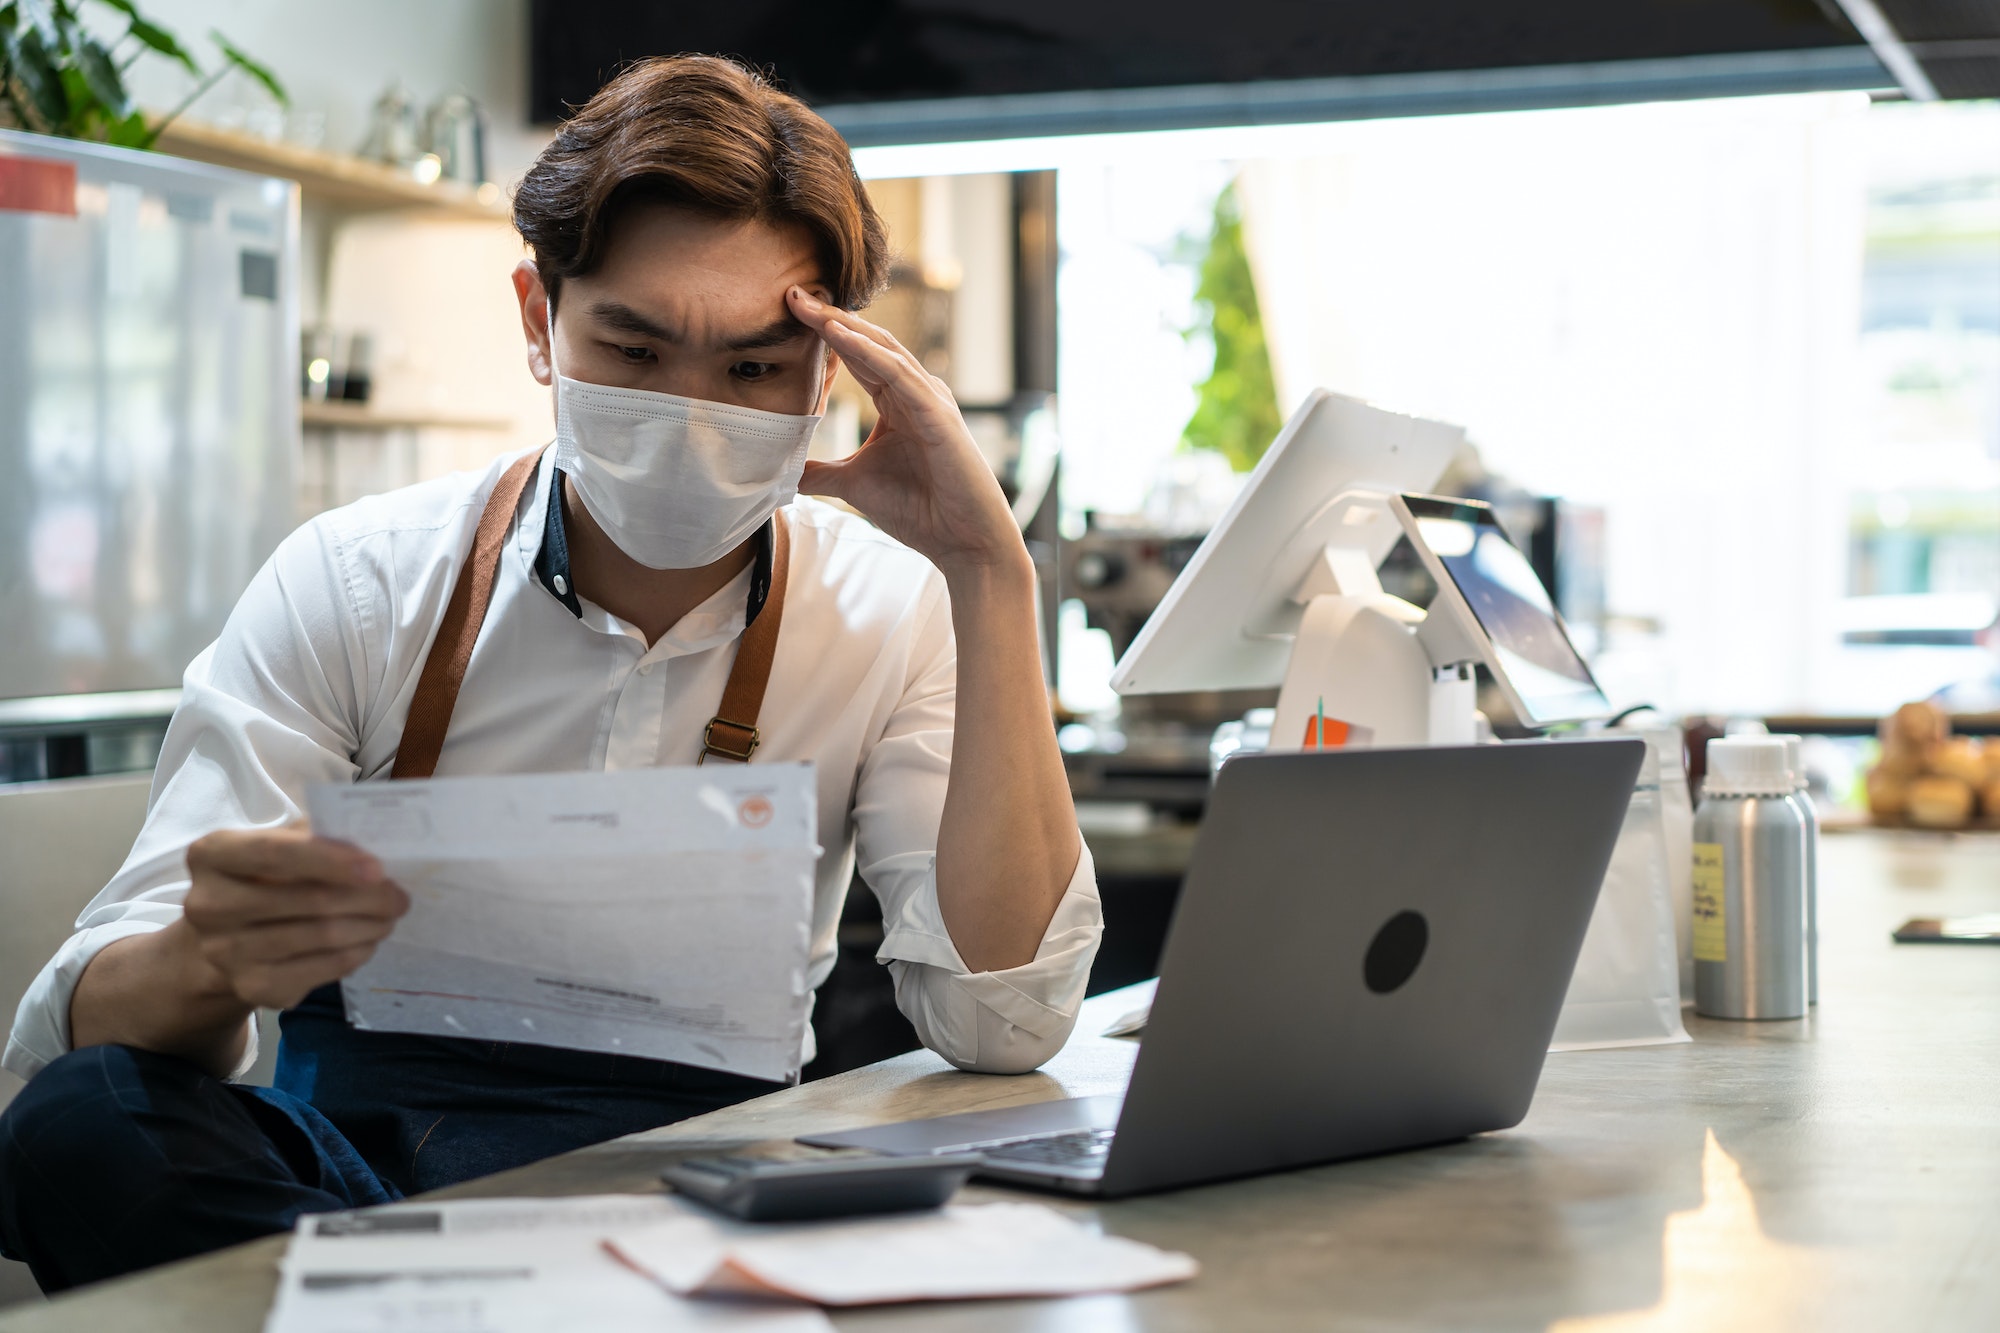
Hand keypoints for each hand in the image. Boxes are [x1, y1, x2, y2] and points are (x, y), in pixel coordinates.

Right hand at [181, 826, 408, 1010]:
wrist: (226, 938)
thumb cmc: (264, 878)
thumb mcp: (280, 844)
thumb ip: (317, 835)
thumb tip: (375, 842)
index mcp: (212, 855)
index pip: (274, 853)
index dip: (330, 860)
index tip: (378, 868)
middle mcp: (208, 905)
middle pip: (308, 900)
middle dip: (368, 897)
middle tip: (400, 896)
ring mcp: (226, 951)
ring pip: (321, 936)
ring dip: (369, 925)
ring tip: (390, 916)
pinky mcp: (252, 987)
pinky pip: (322, 969)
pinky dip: (356, 953)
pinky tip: (368, 941)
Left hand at [785, 287, 1026, 578]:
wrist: (964, 543)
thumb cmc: (921, 512)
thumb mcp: (855, 485)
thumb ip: (822, 473)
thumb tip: (785, 473)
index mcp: (898, 402)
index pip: (856, 357)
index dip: (822, 334)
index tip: (787, 312)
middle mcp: (916, 392)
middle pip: (867, 342)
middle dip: (829, 317)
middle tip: (792, 293)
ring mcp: (930, 400)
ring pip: (883, 350)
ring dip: (844, 325)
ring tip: (809, 305)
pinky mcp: (937, 415)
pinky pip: (898, 375)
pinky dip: (868, 353)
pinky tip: (839, 335)